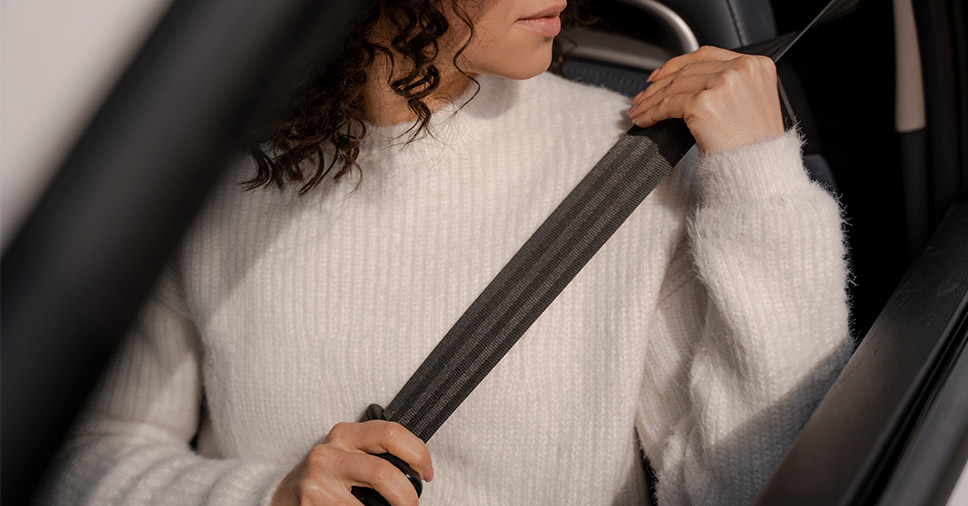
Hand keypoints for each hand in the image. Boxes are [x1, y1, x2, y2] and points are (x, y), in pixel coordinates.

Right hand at [272, 421, 432, 505]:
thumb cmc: (327, 477)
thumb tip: (418, 470)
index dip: (418, 454)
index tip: (426, 472)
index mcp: (345, 434)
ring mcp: (317, 483)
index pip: (391, 433)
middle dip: (407, 497)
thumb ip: (376, 454)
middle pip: (383, 472)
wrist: (283, 497)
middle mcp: (328, 454)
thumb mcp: (349, 455)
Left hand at [626, 46, 784, 152]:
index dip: (677, 64)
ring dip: (650, 100)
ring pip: (674, 86)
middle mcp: (741, 69)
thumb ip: (729, 85)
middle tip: (642, 97)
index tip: (659, 75)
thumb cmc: (755, 146)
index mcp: (755, 65)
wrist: (758, 169)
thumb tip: (688, 82)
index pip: (706, 55)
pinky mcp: (703, 103)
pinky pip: (668, 105)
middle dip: (659, 84)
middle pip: (687, 70)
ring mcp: (722, 84)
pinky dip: (652, 113)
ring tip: (638, 110)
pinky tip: (645, 119)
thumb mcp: (751, 104)